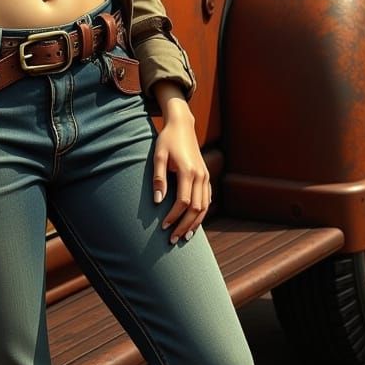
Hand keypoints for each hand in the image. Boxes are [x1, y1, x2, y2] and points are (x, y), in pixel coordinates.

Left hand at [151, 82, 210, 243]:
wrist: (182, 125)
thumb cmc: (167, 140)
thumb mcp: (158, 156)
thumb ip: (159, 178)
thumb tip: (157, 201)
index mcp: (188, 171)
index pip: (183, 202)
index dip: (173, 216)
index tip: (163, 226)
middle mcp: (200, 175)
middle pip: (196, 209)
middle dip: (184, 226)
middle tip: (172, 239)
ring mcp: (205, 176)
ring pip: (204, 206)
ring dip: (195, 223)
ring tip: (184, 236)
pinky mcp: (206, 175)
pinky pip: (207, 199)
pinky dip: (202, 213)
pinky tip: (194, 222)